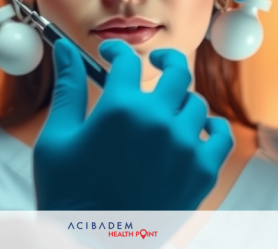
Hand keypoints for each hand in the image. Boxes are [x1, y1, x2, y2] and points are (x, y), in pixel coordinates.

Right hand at [34, 39, 233, 209]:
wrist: (91, 246)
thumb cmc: (68, 196)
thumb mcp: (56, 138)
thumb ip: (68, 87)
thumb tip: (63, 48)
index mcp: (120, 109)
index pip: (127, 60)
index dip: (117, 51)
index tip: (111, 55)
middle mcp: (158, 122)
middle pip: (175, 70)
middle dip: (163, 60)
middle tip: (154, 63)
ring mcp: (184, 148)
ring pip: (196, 103)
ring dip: (181, 99)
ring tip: (166, 108)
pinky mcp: (201, 174)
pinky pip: (221, 136)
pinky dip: (212, 127)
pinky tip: (196, 129)